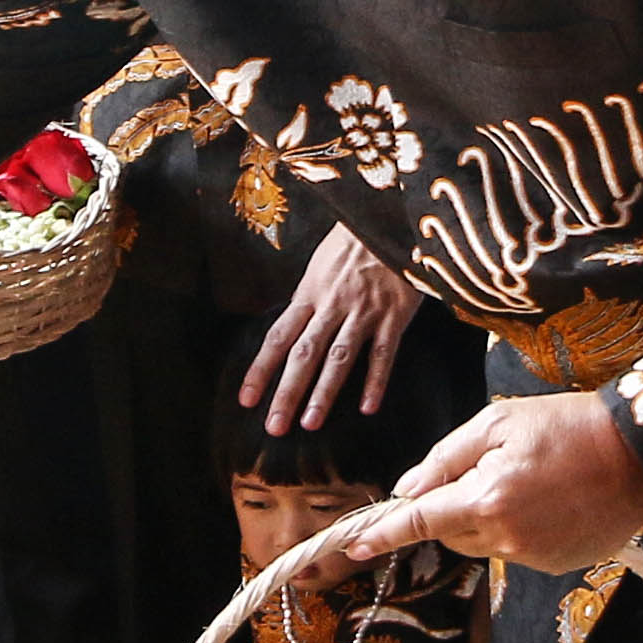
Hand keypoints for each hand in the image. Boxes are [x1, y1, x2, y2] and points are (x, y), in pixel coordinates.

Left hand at [244, 233, 422, 432]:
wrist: (392, 216)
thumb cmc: (356, 240)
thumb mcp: (321, 263)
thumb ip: (309, 297)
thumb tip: (291, 326)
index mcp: (309, 293)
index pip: (277, 337)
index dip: (260, 370)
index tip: (246, 399)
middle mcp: (331, 305)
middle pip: (303, 355)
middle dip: (287, 393)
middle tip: (274, 427)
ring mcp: (364, 311)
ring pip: (339, 358)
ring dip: (323, 393)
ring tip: (310, 423)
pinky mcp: (395, 314)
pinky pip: (384, 353)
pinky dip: (375, 381)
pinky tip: (368, 408)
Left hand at [358, 391, 642, 573]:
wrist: (640, 450)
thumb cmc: (567, 424)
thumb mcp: (498, 422)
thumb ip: (446, 457)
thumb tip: (408, 489)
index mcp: (486, 499)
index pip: (420, 522)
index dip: (384, 534)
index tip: (352, 547)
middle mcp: (507, 536)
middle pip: (450, 535)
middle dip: (449, 510)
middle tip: (479, 473)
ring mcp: (536, 556)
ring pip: (483, 545)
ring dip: (486, 519)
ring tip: (526, 480)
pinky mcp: (560, 565)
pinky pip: (519, 551)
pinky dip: (519, 530)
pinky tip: (549, 500)